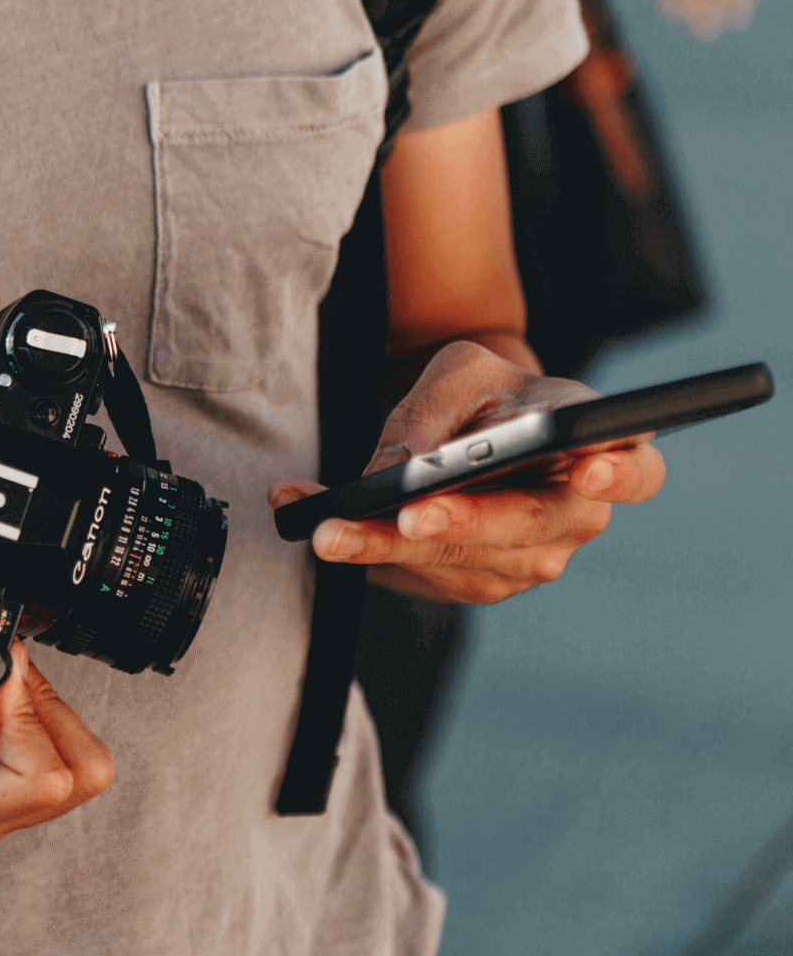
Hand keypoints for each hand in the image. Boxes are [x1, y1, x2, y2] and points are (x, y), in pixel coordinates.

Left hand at [266, 341, 665, 603]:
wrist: (465, 436)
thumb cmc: (480, 396)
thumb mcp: (457, 374)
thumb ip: (437, 409)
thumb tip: (406, 465)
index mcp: (591, 444)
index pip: (633, 466)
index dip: (619, 471)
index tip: (589, 468)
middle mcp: (575, 510)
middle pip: (529, 525)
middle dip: (466, 522)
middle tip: (412, 515)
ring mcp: (532, 557)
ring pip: (464, 560)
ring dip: (388, 547)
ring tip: (329, 529)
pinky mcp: (482, 581)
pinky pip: (423, 574)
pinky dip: (366, 550)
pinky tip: (322, 528)